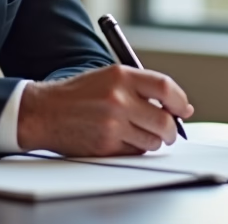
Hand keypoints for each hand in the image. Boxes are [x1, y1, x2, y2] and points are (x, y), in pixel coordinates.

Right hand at [16, 65, 193, 155]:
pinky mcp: (105, 145)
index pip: (166, 88)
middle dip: (171, 129)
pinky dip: (134, 149)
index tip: (183, 110)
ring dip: (152, 140)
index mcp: (121, 76)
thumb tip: (180, 106)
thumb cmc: (79, 94)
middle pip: (165, 120)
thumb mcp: (110, 76)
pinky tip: (122, 139)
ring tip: (138, 132)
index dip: (180, 101)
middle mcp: (118, 99)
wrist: (44, 112)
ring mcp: (112, 124)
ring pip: (152, 140)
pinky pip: (135, 152)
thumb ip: (143, 86)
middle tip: (169, 131)